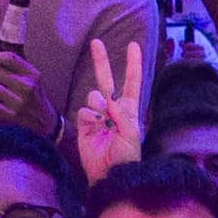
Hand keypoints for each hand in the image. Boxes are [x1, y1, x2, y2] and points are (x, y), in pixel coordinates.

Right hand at [70, 37, 145, 177]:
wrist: (109, 175)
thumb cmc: (126, 157)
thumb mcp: (131, 135)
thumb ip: (122, 115)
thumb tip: (110, 101)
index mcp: (129, 111)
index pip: (132, 83)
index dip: (133, 65)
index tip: (133, 46)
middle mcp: (113, 110)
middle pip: (107, 80)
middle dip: (101, 61)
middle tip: (96, 42)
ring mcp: (97, 116)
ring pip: (93, 95)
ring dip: (98, 102)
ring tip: (103, 118)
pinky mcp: (84, 125)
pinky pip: (84, 111)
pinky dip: (89, 117)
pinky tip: (94, 127)